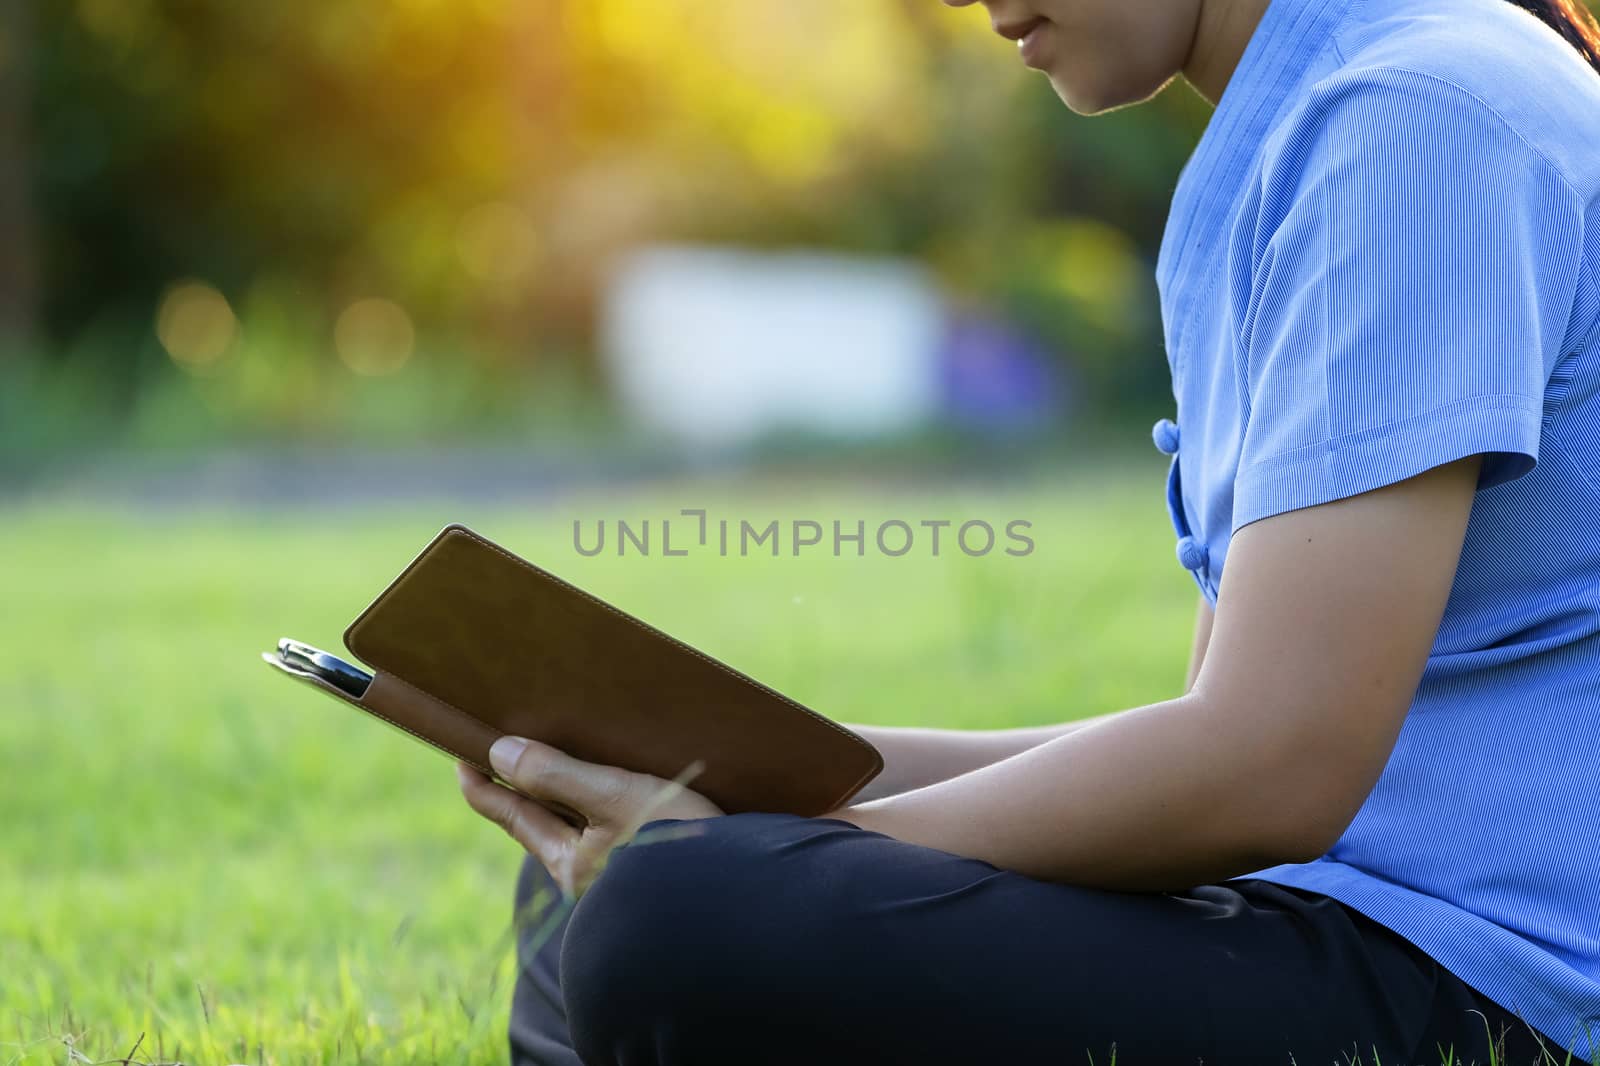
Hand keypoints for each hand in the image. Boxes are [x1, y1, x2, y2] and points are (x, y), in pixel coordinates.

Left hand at [456, 736, 723, 897]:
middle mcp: (593, 873)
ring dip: (573, 791)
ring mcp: (625, 870)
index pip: (514, 815)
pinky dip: (610, 802)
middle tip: (509, 751)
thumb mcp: (614, 798)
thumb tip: (499, 753)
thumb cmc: (677, 845)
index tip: (462, 760)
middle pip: (547, 819)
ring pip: (586, 823)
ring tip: (568, 757)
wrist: (745, 894)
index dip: (485, 788)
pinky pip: (620, 827)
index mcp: (571, 863)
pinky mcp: (658, 863)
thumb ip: (556, 774)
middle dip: (529, 786)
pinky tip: (626, 784)